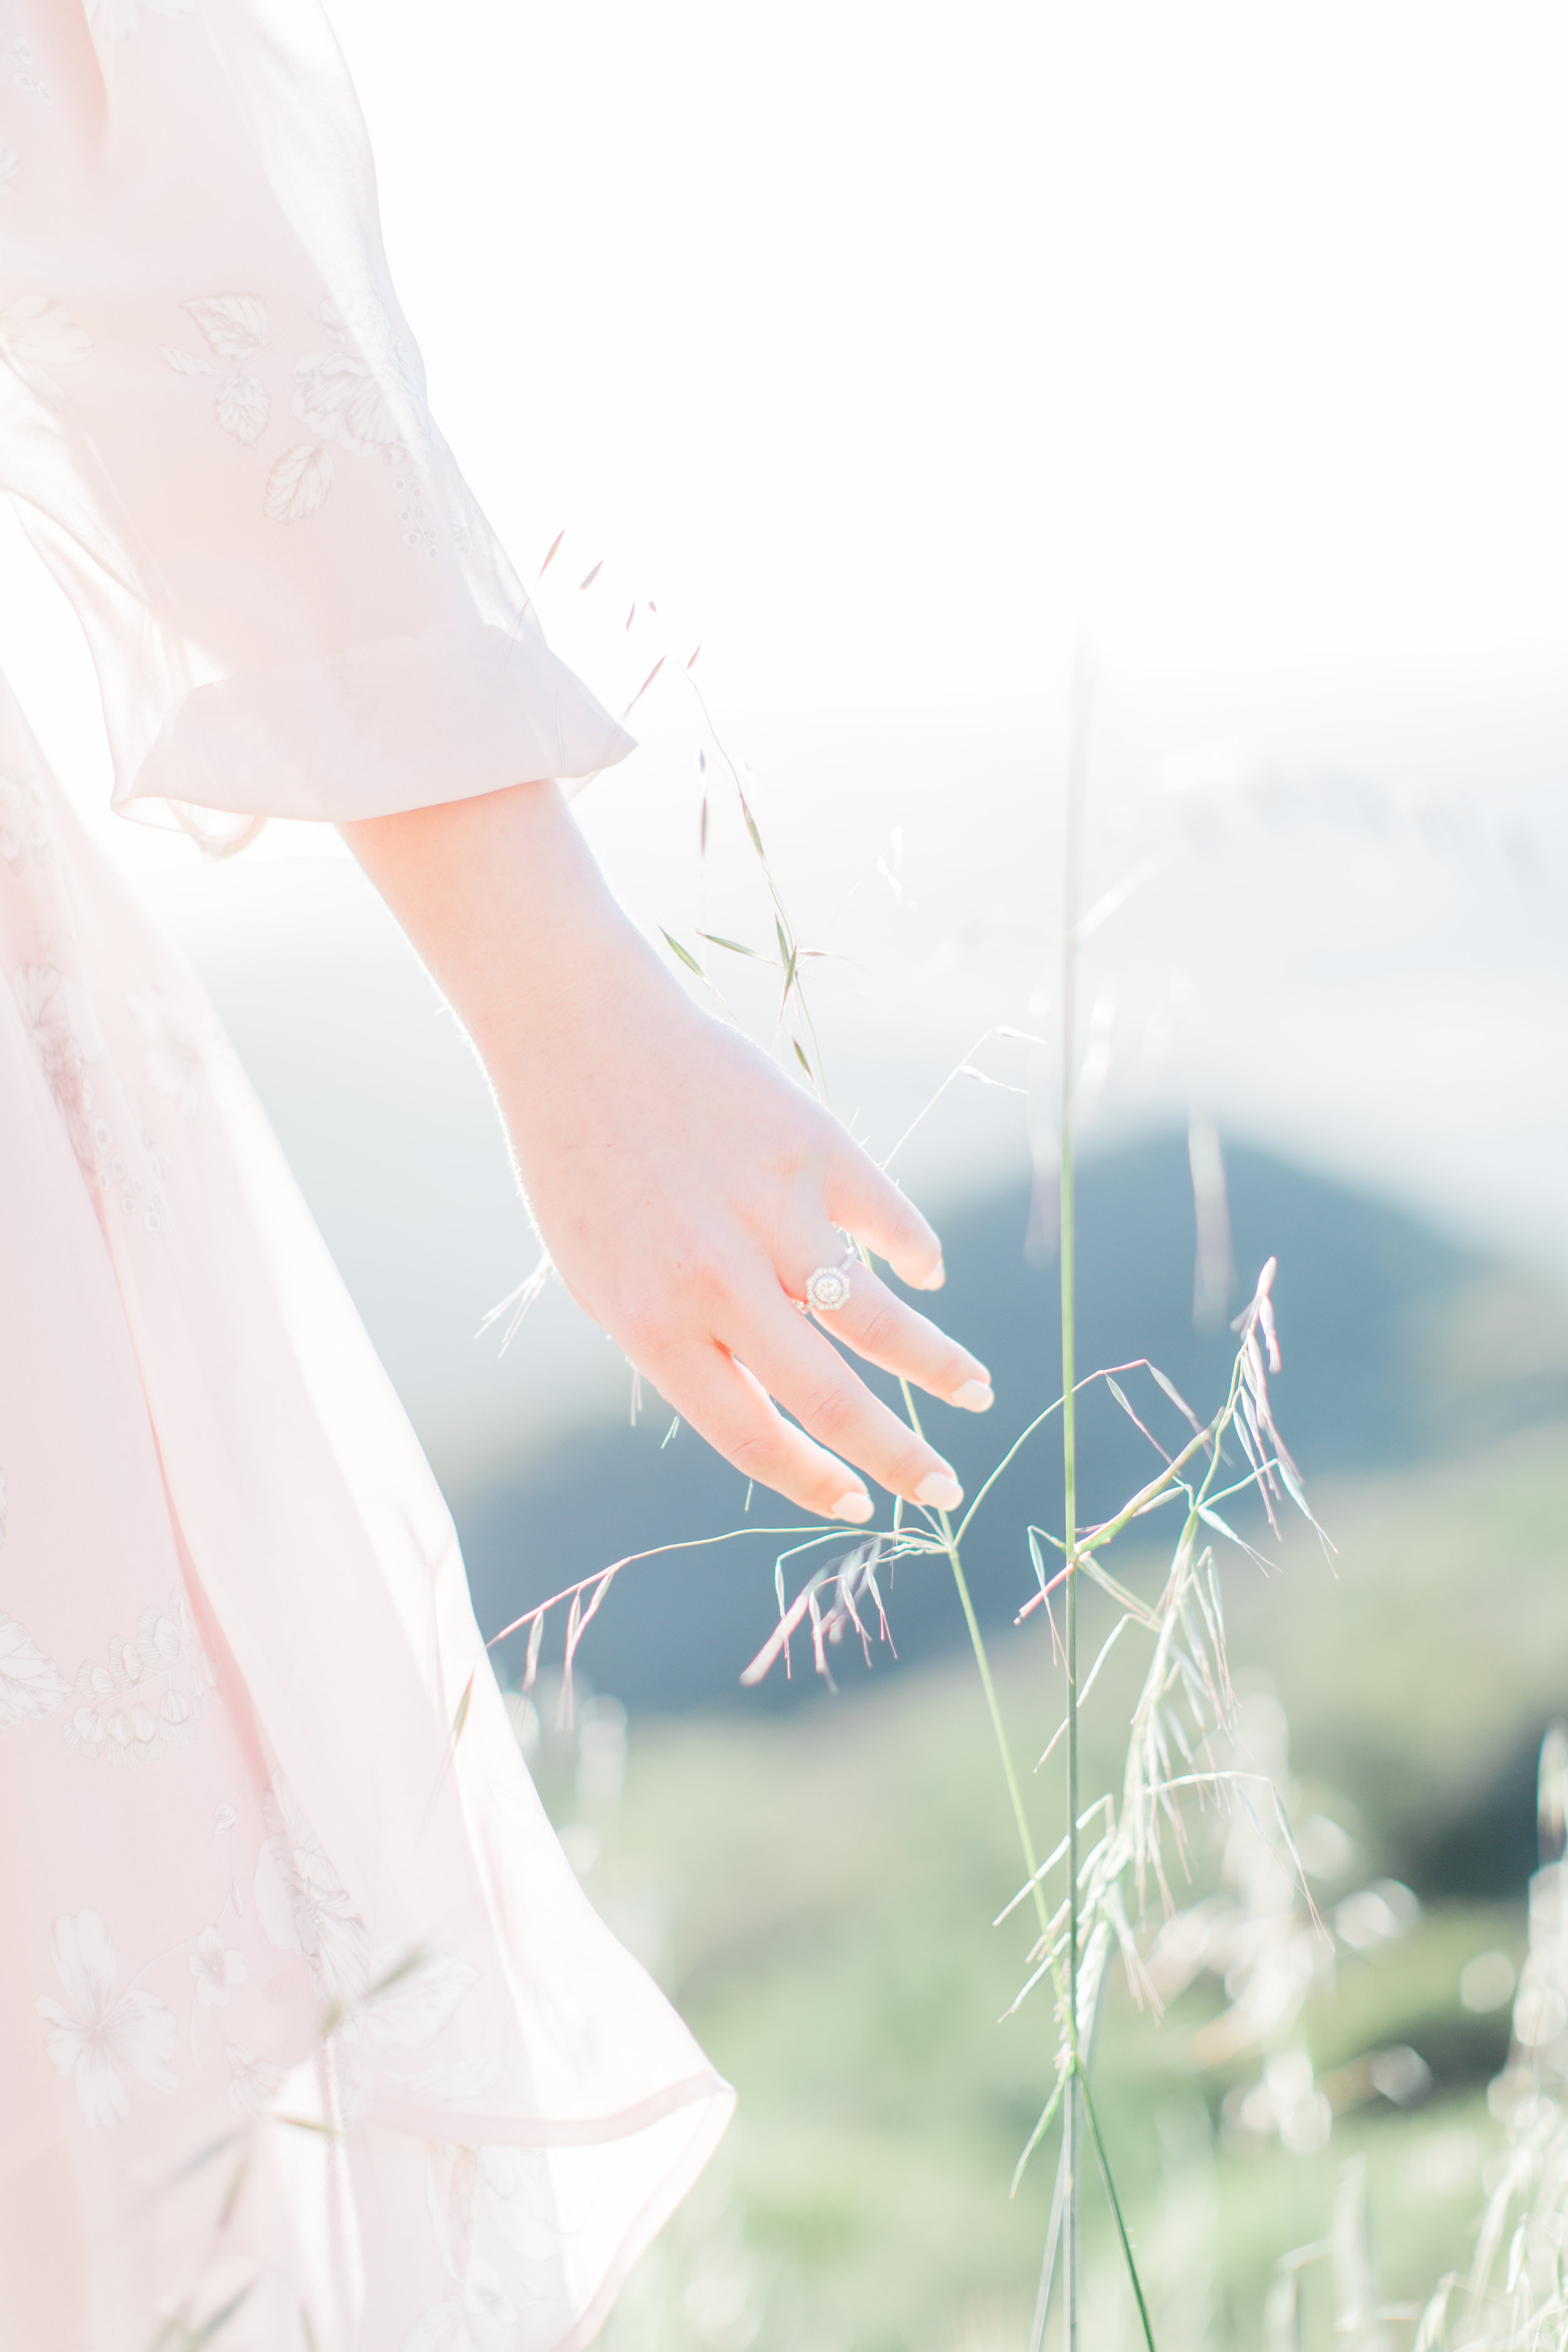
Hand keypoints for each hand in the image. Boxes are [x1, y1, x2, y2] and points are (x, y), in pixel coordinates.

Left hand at [344, 781, 991, 1521]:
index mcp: (655, 1323)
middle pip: (833, 1395)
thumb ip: (684, 1346)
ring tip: (973, 1389)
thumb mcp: (605, 1281)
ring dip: (938, 1363)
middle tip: (946, 1489)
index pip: (753, 1434)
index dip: (815, 1481)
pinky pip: (885, 1217)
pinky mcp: (810, 1146)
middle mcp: (718, 1278)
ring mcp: (770, 1210)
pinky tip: (923, 1274)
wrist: (578, 1036)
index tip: (860, 1506)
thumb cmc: (583, 1170)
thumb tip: (784, 1407)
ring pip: (879, 1314)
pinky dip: (913, 1251)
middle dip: (901, 1454)